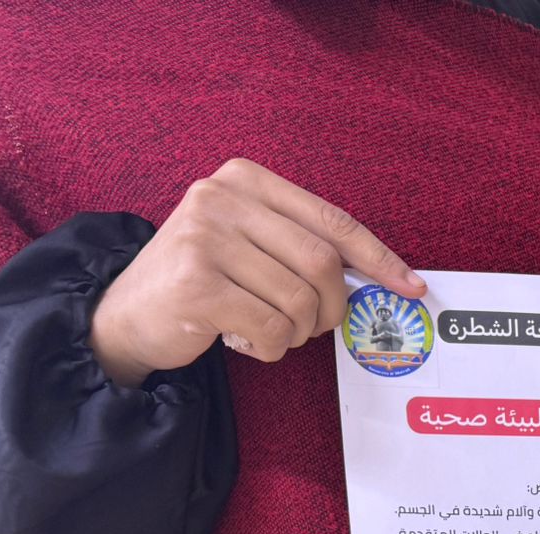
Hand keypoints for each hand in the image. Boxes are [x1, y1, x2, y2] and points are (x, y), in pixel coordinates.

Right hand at [89, 158, 425, 387]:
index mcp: (245, 180)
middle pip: (322, 264)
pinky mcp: (195, 285)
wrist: (126, 315)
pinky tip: (245, 343)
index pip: (333, 221)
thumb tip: (387, 279)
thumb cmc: (205, 281)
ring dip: (296, 333)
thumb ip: (303, 247)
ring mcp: (203, 239)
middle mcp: (220, 198)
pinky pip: (270, 329)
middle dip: (333, 308)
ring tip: (268, 331)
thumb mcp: (251, 244)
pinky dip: (271, 348)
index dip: (379, 259)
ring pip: (299, 301)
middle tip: (316, 328)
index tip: (413, 288)